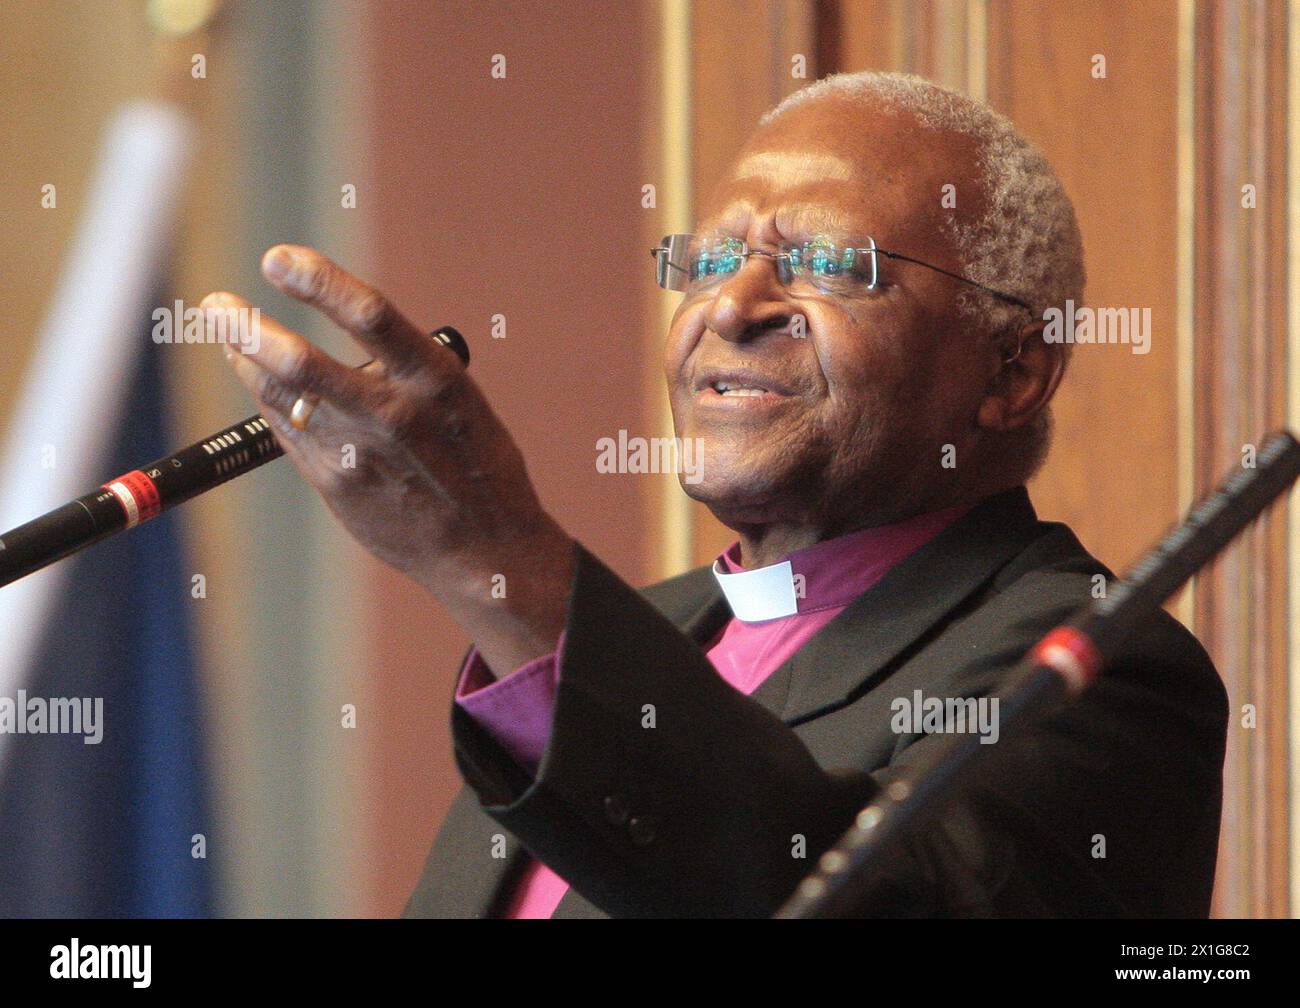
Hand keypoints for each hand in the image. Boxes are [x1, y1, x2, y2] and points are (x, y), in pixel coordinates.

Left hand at [203, 244, 573, 673]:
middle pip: (299, 360)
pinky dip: (269, 401)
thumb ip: (403, 370)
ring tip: (230, 336)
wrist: (485, 551)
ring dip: (245, 359)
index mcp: (435, 378)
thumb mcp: (459, 400)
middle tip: (216, 305)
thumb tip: (339, 336)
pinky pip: (287, 431)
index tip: (277, 259)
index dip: (316, 279)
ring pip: (280, 395)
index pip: (367, 312)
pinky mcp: (335, 485)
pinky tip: (261, 383)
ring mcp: (358, 453)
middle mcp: (392, 412)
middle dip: (247, 326)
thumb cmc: (476, 465)